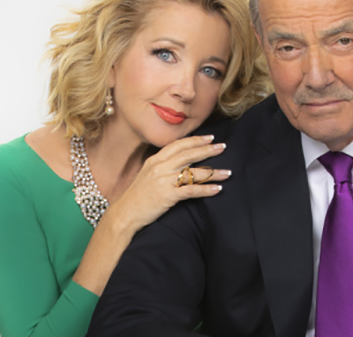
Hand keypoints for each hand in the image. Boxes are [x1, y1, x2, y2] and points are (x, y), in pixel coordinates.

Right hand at [108, 135, 229, 233]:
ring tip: (227, 172)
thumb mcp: (147, 174)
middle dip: (208, 150)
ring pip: (194, 172)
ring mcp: (164, 181)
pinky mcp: (167, 196)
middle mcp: (160, 167)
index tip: (210, 138)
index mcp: (155, 160)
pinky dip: (206, 189)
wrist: (124, 214)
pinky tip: (217, 189)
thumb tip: (178, 161)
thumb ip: (161, 166)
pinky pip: (191, 190)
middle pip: (189, 154)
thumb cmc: (137, 196)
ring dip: (213, 172)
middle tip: (223, 147)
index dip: (195, 140)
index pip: (178, 145)